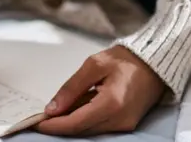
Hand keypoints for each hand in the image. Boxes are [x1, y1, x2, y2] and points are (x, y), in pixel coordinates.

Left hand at [35, 45, 164, 135]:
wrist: (154, 64)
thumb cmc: (125, 60)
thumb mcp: (94, 65)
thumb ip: (71, 87)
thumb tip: (52, 108)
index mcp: (112, 102)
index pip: (75, 123)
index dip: (54, 125)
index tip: (37, 123)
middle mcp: (119, 119)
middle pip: (81, 131)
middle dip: (60, 126)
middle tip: (42, 117)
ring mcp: (125, 125)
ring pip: (89, 131)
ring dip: (72, 123)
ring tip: (58, 110)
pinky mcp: (127, 125)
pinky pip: (99, 127)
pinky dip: (84, 121)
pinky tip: (76, 109)